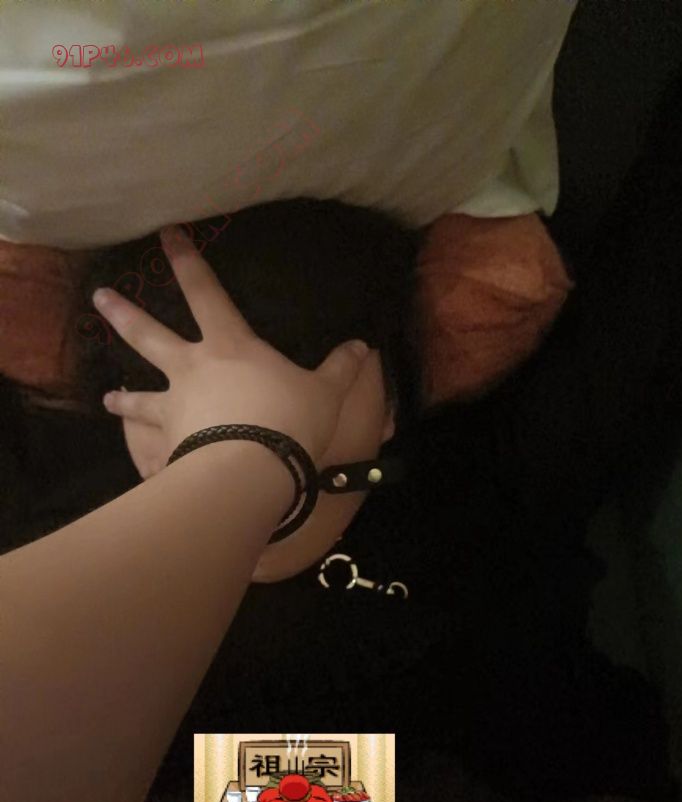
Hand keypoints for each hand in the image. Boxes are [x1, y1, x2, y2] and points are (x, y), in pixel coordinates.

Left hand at [93, 225, 368, 475]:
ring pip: (138, 395)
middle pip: (149, 334)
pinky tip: (138, 457)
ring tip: (106, 396)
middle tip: (99, 297)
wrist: (252, 468)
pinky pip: (150, 444)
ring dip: (121, 396)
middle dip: (123, 313)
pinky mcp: (169, 444)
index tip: (165, 234)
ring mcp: (175, 406)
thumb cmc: (289, 420)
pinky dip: (143, 449)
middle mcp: (192, 368)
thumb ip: (341, 369)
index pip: (204, 291)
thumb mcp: (326, 393)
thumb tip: (363, 346)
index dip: (185, 260)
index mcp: (230, 345)